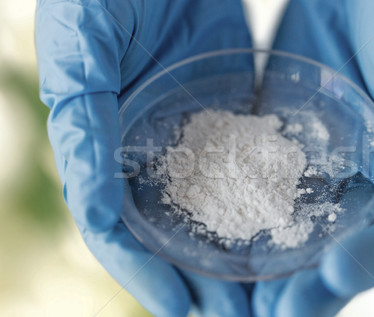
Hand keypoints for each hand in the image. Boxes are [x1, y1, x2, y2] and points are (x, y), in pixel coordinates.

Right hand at [35, 0, 254, 315]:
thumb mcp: (85, 44)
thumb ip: (84, 119)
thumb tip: (97, 208)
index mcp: (99, 144)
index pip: (117, 227)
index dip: (144, 272)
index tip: (181, 308)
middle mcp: (143, 151)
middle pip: (170, 232)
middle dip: (200, 280)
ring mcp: (189, 136)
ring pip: (212, 211)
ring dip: (236, 256)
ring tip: (269, 295)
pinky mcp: (228, 113)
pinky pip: (247, 168)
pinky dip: (264, 205)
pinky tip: (290, 232)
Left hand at [253, 0, 373, 315]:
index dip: (367, 265)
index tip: (325, 280)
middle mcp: (371, 173)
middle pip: (342, 245)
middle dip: (307, 285)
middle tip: (266, 314)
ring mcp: (324, 157)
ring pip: (298, 223)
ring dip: (268, 262)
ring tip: (230, 296)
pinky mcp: (283, 134)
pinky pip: (259, 178)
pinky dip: (238, 210)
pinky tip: (207, 230)